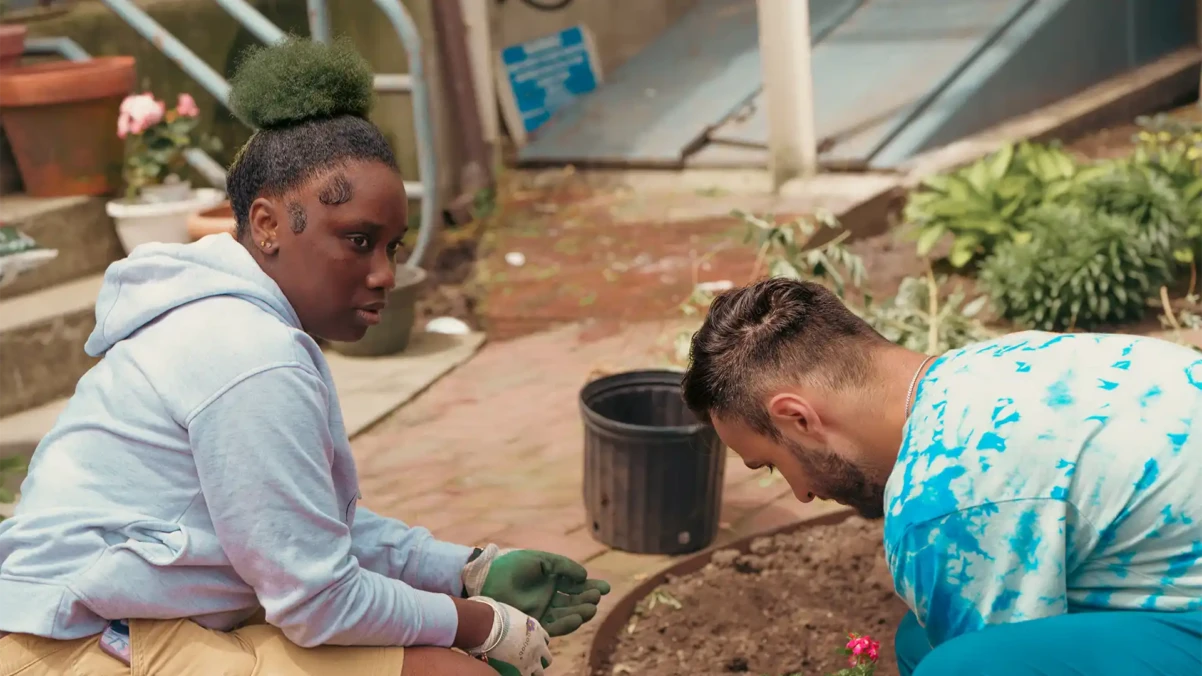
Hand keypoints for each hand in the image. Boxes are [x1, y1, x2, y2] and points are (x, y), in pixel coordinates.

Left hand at [462, 544, 610, 636]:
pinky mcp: (535, 622)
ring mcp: (543, 609)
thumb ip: (563, 566)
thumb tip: (584, 576)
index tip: (605, 588)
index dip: (591, 587)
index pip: (577, 585)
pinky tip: (577, 618)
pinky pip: (555, 625)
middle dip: (588, 599)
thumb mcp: (542, 560)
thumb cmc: (513, 565)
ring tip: (591, 608)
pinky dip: (567, 623)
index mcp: (553, 579)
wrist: (490, 578)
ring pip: (568, 614)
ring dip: (581, 612)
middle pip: (575, 600)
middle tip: (597, 597)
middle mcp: (551, 596)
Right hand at [465, 596, 551, 675]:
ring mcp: (533, 658)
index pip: (545, 639)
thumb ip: (512, 617)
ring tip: (525, 672)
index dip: (539, 643)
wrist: (490, 626)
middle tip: (530, 662)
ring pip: (540, 672)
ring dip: (534, 672)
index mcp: (536, 628)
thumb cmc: (495, 614)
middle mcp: (539, 644)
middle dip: (540, 660)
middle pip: (547, 657)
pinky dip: (522, 675)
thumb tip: (500, 613)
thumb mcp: (509, 612)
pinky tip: (515, 674)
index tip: (533, 646)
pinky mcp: (523, 669)